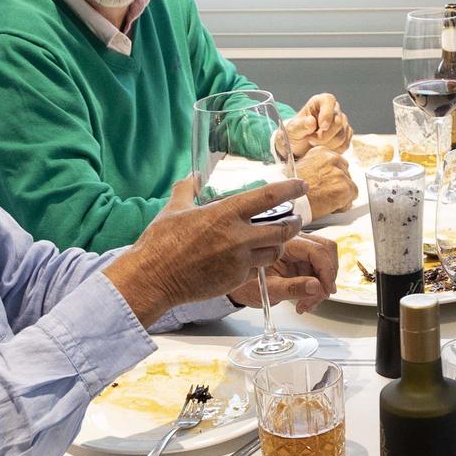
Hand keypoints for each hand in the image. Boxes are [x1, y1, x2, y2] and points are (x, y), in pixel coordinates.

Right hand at [105, 178, 304, 321]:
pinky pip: (257, 270)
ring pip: (274, 252)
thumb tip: (192, 175)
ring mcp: (239, 260)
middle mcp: (237, 237)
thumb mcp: (174, 209)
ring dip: (278, 245)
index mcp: (225, 214)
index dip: (290, 189)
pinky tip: (251, 259)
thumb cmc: (161, 242)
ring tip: (275, 240)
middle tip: (295, 220)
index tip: (301, 185)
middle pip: (283, 229)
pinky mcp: (236, 279)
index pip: (268, 196)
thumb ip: (187, 189)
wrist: (153, 277)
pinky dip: (258, 263)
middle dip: (294, 224)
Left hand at [230, 233, 339, 313]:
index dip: (326, 270)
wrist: (238, 288)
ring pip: (325, 260)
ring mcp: (299, 250)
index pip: (316, 249)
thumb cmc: (247, 286)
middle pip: (326, 249)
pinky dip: (317, 287)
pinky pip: (319, 270)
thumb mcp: (268, 290)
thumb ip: (292, 288)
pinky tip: (305, 300)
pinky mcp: (301, 261)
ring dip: (322, 284)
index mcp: (282, 242)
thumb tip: (316, 286)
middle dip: (327, 276)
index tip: (327, 290)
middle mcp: (293, 241)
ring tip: (307, 303)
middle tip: (317, 298)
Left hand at [283, 93, 351, 155]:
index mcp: (319, 102)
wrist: (299, 147)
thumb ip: (300, 125)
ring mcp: (342, 123)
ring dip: (327, 144)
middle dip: (324, 136)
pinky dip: (333, 150)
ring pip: (342, 135)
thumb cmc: (296, 134)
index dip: (327, 114)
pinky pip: (344, 145)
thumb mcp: (292, 130)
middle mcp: (333, 110)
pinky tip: (323, 148)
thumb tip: (311, 122)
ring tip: (314, 144)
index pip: (329, 100)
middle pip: (338, 122)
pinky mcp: (346, 135)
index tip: (322, 126)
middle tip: (311, 140)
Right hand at [294, 146, 356, 218]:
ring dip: (340, 196)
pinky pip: (350, 200)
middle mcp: (333, 160)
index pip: (338, 163)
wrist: (288, 202)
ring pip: (349, 187)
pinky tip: (328, 207)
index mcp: (322, 152)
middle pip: (346, 173)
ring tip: (325, 201)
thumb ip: (316, 168)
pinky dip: (342, 206)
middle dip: (338, 184)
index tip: (326, 183)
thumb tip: (323, 175)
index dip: (332, 176)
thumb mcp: (301, 169)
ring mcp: (340, 174)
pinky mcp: (345, 189)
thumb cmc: (289, 190)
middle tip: (325, 193)